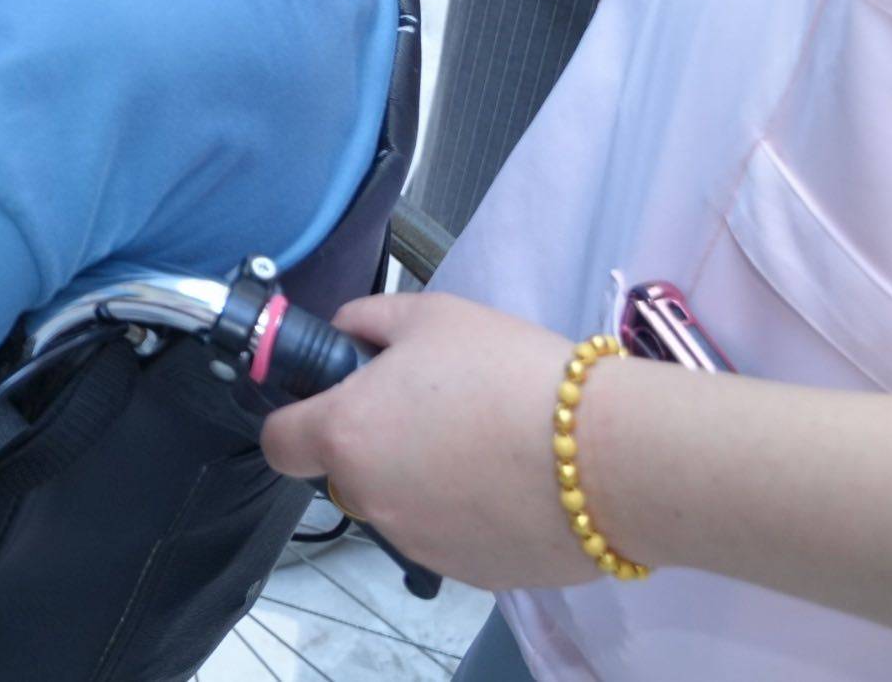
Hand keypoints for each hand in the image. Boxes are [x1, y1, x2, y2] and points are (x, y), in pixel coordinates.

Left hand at [260, 294, 603, 592]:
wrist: (611, 458)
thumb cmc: (510, 374)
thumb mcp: (432, 316)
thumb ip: (368, 322)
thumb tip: (344, 332)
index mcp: (346, 435)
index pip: (280, 442)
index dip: (298, 419)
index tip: (332, 401)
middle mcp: (370, 499)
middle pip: (349, 472)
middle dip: (376, 446)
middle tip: (435, 410)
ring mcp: (420, 545)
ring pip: (401, 507)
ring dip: (424, 482)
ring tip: (489, 445)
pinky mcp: (473, 576)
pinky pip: (451, 537)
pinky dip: (469, 516)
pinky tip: (515, 486)